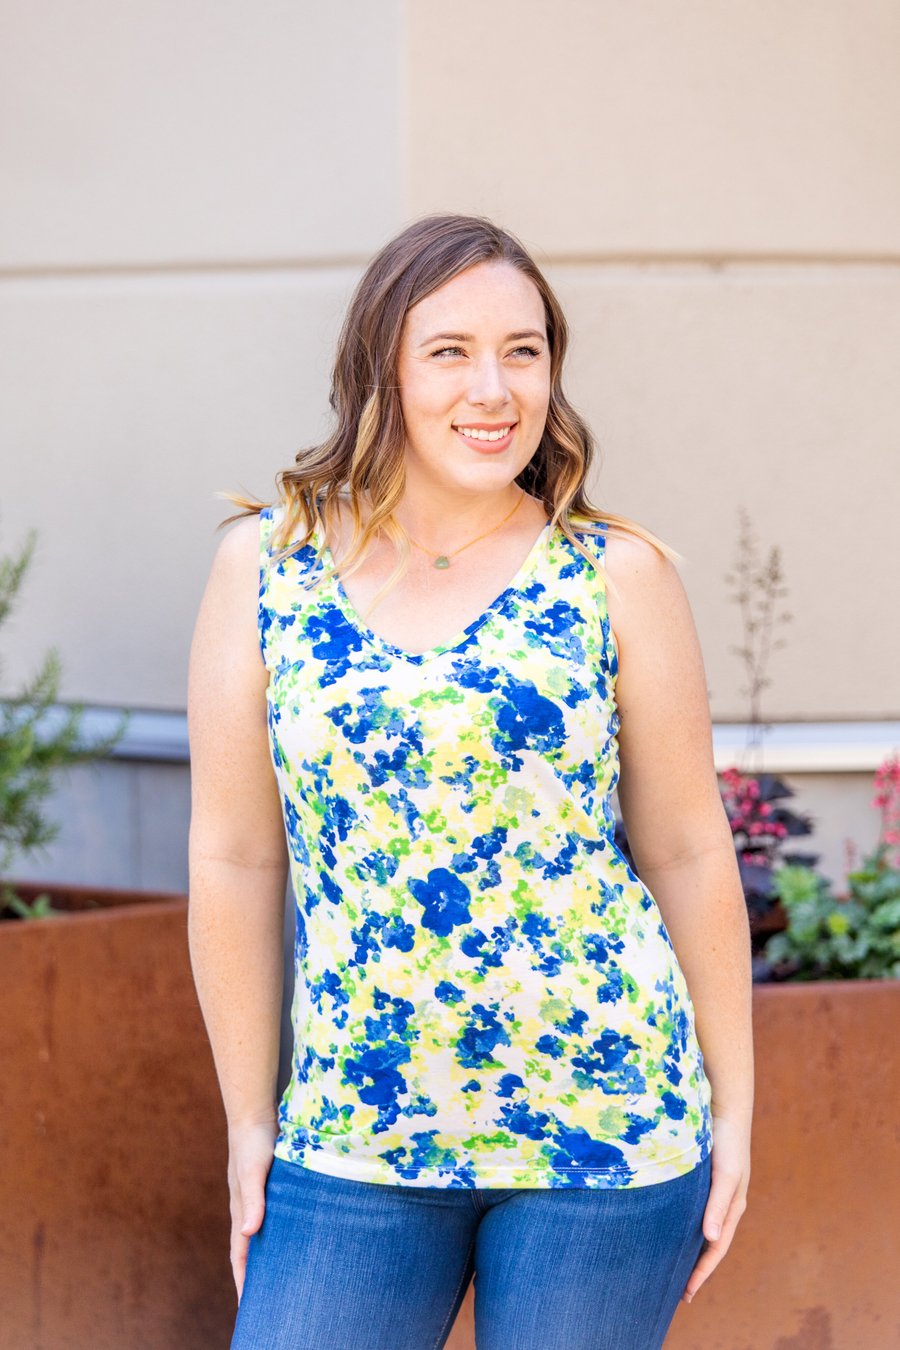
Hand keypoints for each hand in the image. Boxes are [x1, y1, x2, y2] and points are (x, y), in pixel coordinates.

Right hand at [227, 1116, 278, 1300]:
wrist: (254, 1112)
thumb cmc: (252, 1141)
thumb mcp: (253, 1171)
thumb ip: (253, 1200)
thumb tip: (248, 1233)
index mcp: (240, 1210)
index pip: (240, 1254)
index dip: (243, 1280)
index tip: (248, 1307)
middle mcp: (247, 1207)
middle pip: (250, 1249)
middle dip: (256, 1275)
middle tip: (268, 1301)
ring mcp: (259, 1197)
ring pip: (263, 1233)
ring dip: (269, 1254)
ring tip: (284, 1275)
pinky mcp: (272, 1186)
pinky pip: (275, 1216)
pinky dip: (281, 1231)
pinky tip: (296, 1236)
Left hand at [681, 1112, 749, 1303]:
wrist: (725, 1106)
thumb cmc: (727, 1141)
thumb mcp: (725, 1174)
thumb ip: (718, 1205)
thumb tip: (711, 1238)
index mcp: (732, 1207)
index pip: (716, 1249)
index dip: (702, 1272)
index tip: (686, 1294)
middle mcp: (724, 1203)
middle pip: (709, 1243)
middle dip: (696, 1267)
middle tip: (677, 1290)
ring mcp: (713, 1191)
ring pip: (700, 1228)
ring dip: (689, 1247)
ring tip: (670, 1265)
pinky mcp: (702, 1177)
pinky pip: (692, 1210)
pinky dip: (682, 1225)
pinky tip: (667, 1228)